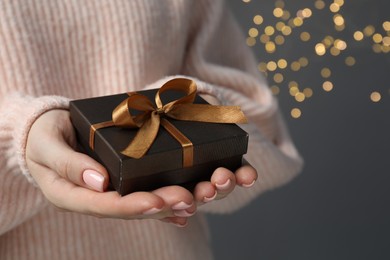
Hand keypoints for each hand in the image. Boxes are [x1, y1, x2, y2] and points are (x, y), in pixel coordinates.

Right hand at [26, 110, 256, 226]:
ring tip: (202, 194)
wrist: (50, 130)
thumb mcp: (47, 145)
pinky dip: (171, 199)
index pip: (106, 206)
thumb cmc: (44, 136)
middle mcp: (100, 198)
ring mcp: (115, 190)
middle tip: (191, 197)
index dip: (132, 206)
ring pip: (148, 200)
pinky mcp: (126, 180)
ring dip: (177, 200)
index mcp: (75, 195)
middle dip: (165, 204)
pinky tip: (193, 201)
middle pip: (135, 207)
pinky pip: (150, 191)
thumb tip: (100, 182)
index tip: (155, 202)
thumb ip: (69, 164)